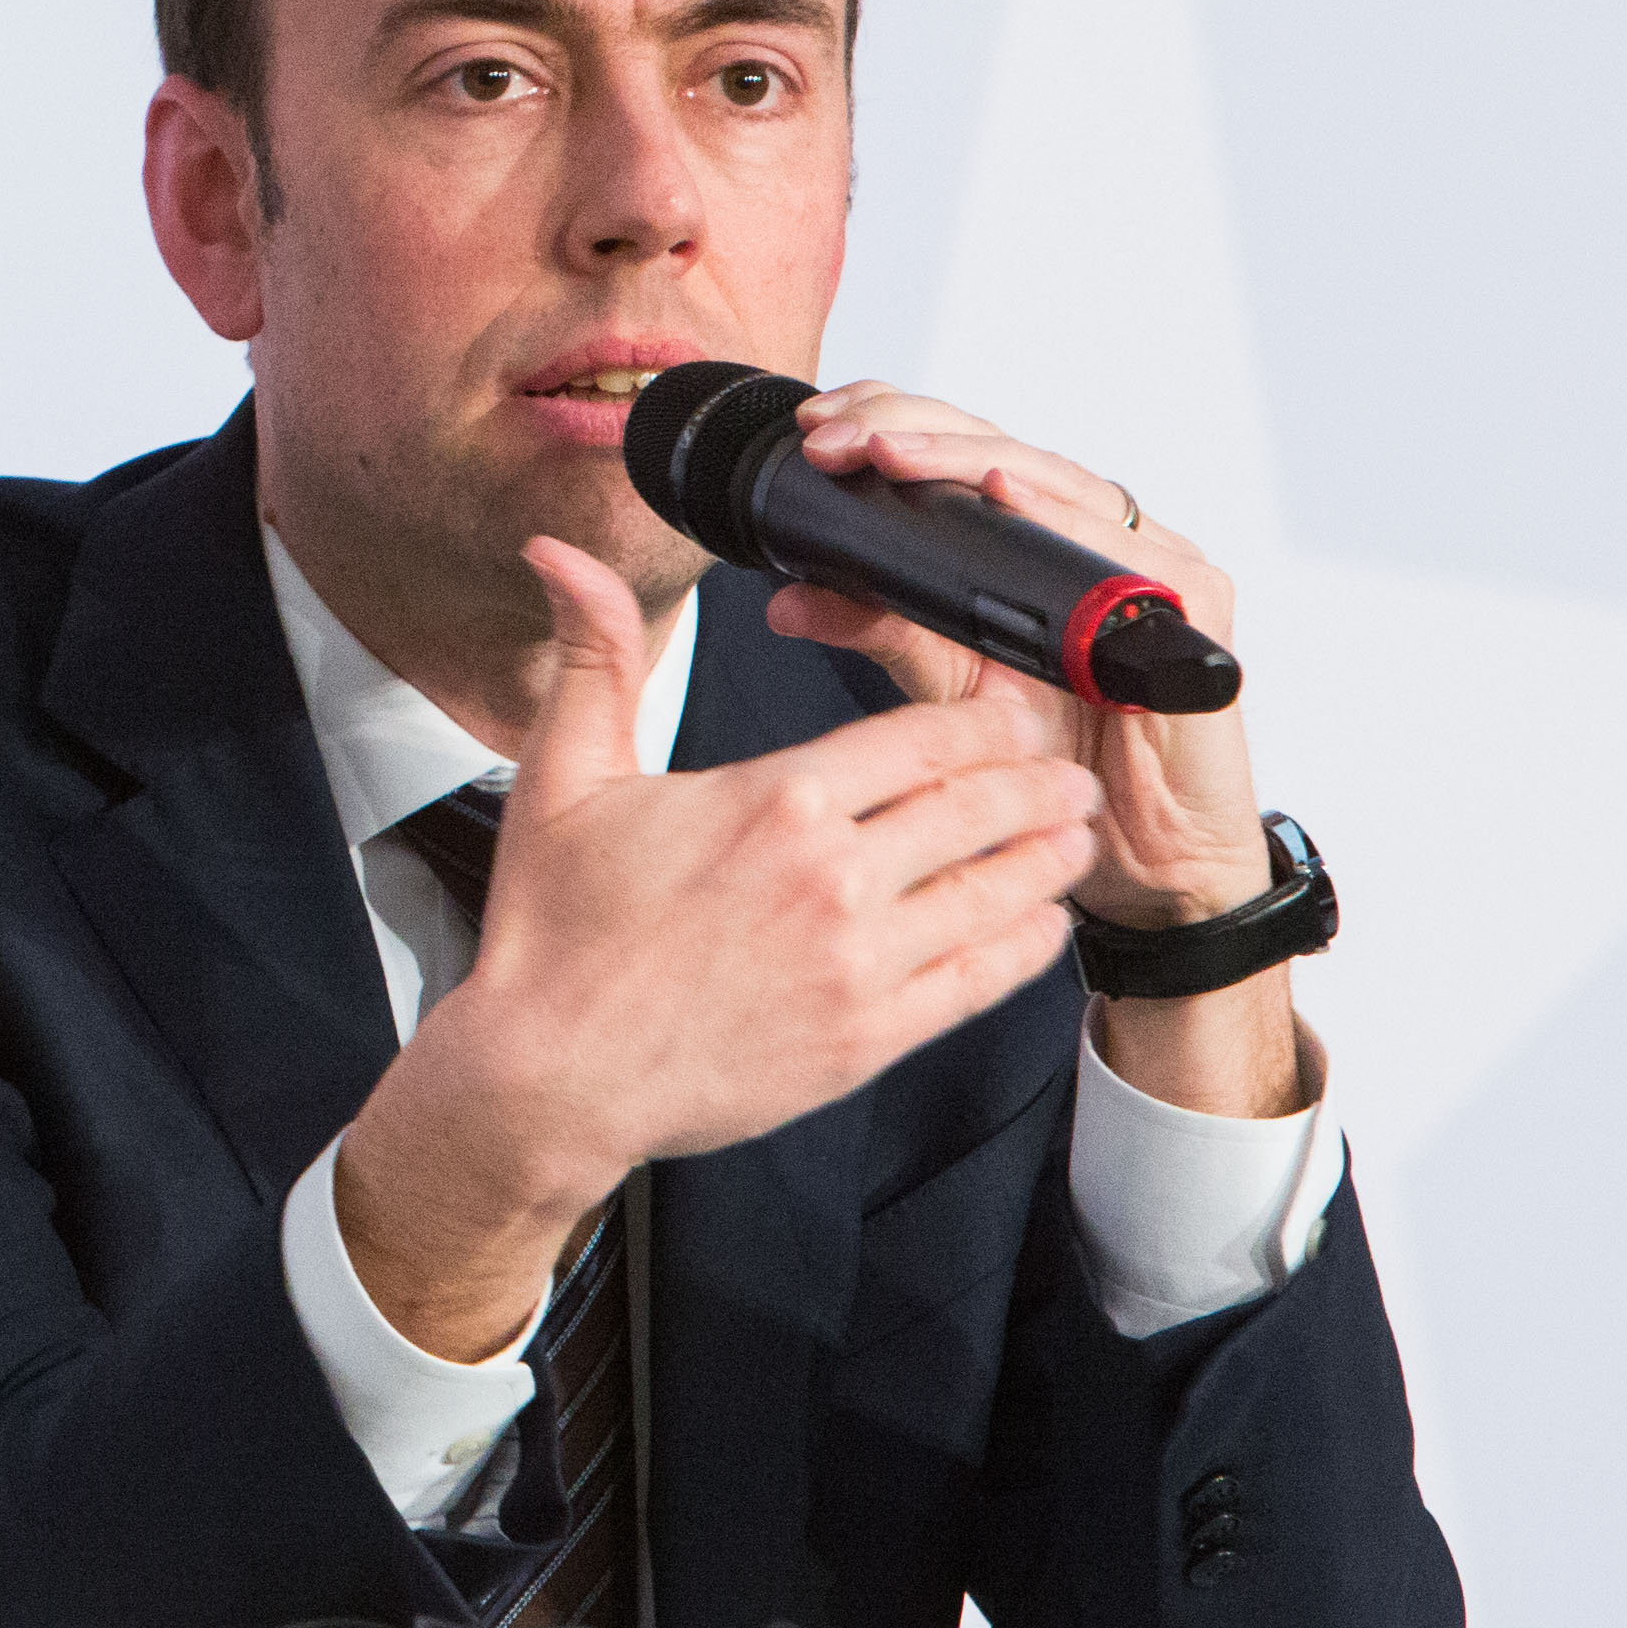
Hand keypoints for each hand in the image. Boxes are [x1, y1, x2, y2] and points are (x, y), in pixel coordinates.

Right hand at [331, 537, 1101, 1363]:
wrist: (551, 1073)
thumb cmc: (553, 931)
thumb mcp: (562, 775)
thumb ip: (593, 655)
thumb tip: (561, 555)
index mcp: (777, 800)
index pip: (923, 740)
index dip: (984, 723)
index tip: (1011, 713)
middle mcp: (834, 876)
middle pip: (979, 808)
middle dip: (1039, 783)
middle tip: (1069, 772)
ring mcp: (860, 963)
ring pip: (997, 892)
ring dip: (1050, 858)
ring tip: (1075, 837)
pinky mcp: (868, 1038)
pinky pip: (980, 981)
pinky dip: (1026, 946)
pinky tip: (1040, 925)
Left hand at [775, 384, 1305, 1122]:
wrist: (1141, 862)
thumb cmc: (1060, 769)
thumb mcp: (945, 689)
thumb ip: (878, 630)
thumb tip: (783, 598)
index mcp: (1040, 550)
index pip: (966, 455)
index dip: (895, 427)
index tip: (816, 430)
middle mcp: (1097, 544)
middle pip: (1002, 449)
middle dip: (911, 429)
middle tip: (834, 434)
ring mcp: (1152, 567)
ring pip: (1053, 477)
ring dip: (964, 457)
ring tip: (892, 451)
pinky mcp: (1195, 605)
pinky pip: (1123, 547)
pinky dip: (1058, 515)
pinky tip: (1003, 492)